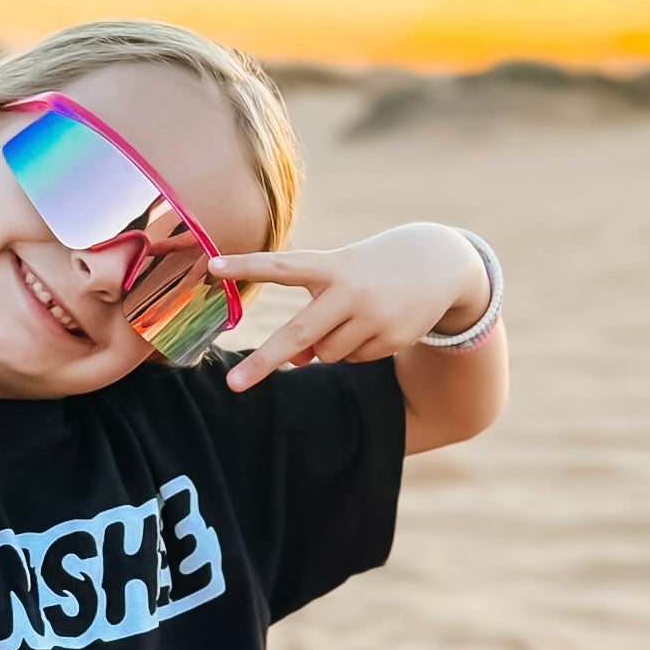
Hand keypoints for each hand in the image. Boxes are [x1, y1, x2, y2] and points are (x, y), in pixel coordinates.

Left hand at [209, 222, 488, 390]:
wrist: (438, 263)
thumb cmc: (370, 272)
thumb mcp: (338, 284)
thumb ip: (312, 319)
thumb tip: (297, 361)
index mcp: (330, 267)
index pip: (282, 267)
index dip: (247, 265)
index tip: (212, 266)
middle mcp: (348, 292)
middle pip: (298, 334)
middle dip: (263, 361)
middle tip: (233, 385)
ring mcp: (371, 318)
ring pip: (327, 354)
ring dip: (329, 346)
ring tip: (353, 318)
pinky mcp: (391, 339)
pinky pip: (354, 360)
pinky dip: (356, 349)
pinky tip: (375, 326)